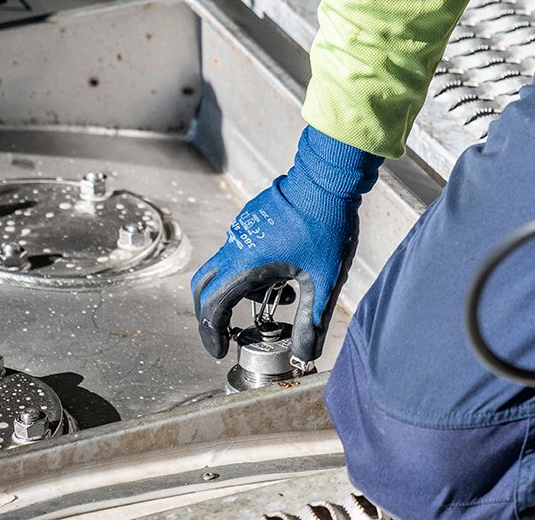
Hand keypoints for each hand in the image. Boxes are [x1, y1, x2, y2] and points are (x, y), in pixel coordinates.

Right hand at [191, 126, 383, 363]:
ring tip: (280, 302)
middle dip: (212, 315)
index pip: (213, 306)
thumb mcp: (324, 281)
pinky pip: (239, 253)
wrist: (329, 179)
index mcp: (246, 264)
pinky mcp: (252, 221)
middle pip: (205, 286)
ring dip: (241, 292)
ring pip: (225, 269)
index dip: (212, 333)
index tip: (219, 350)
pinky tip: (287, 276)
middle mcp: (235, 246)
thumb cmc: (327, 225)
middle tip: (229, 334)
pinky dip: (251, 272)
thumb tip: (304, 356)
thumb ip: (312, 321)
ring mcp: (241, 231)